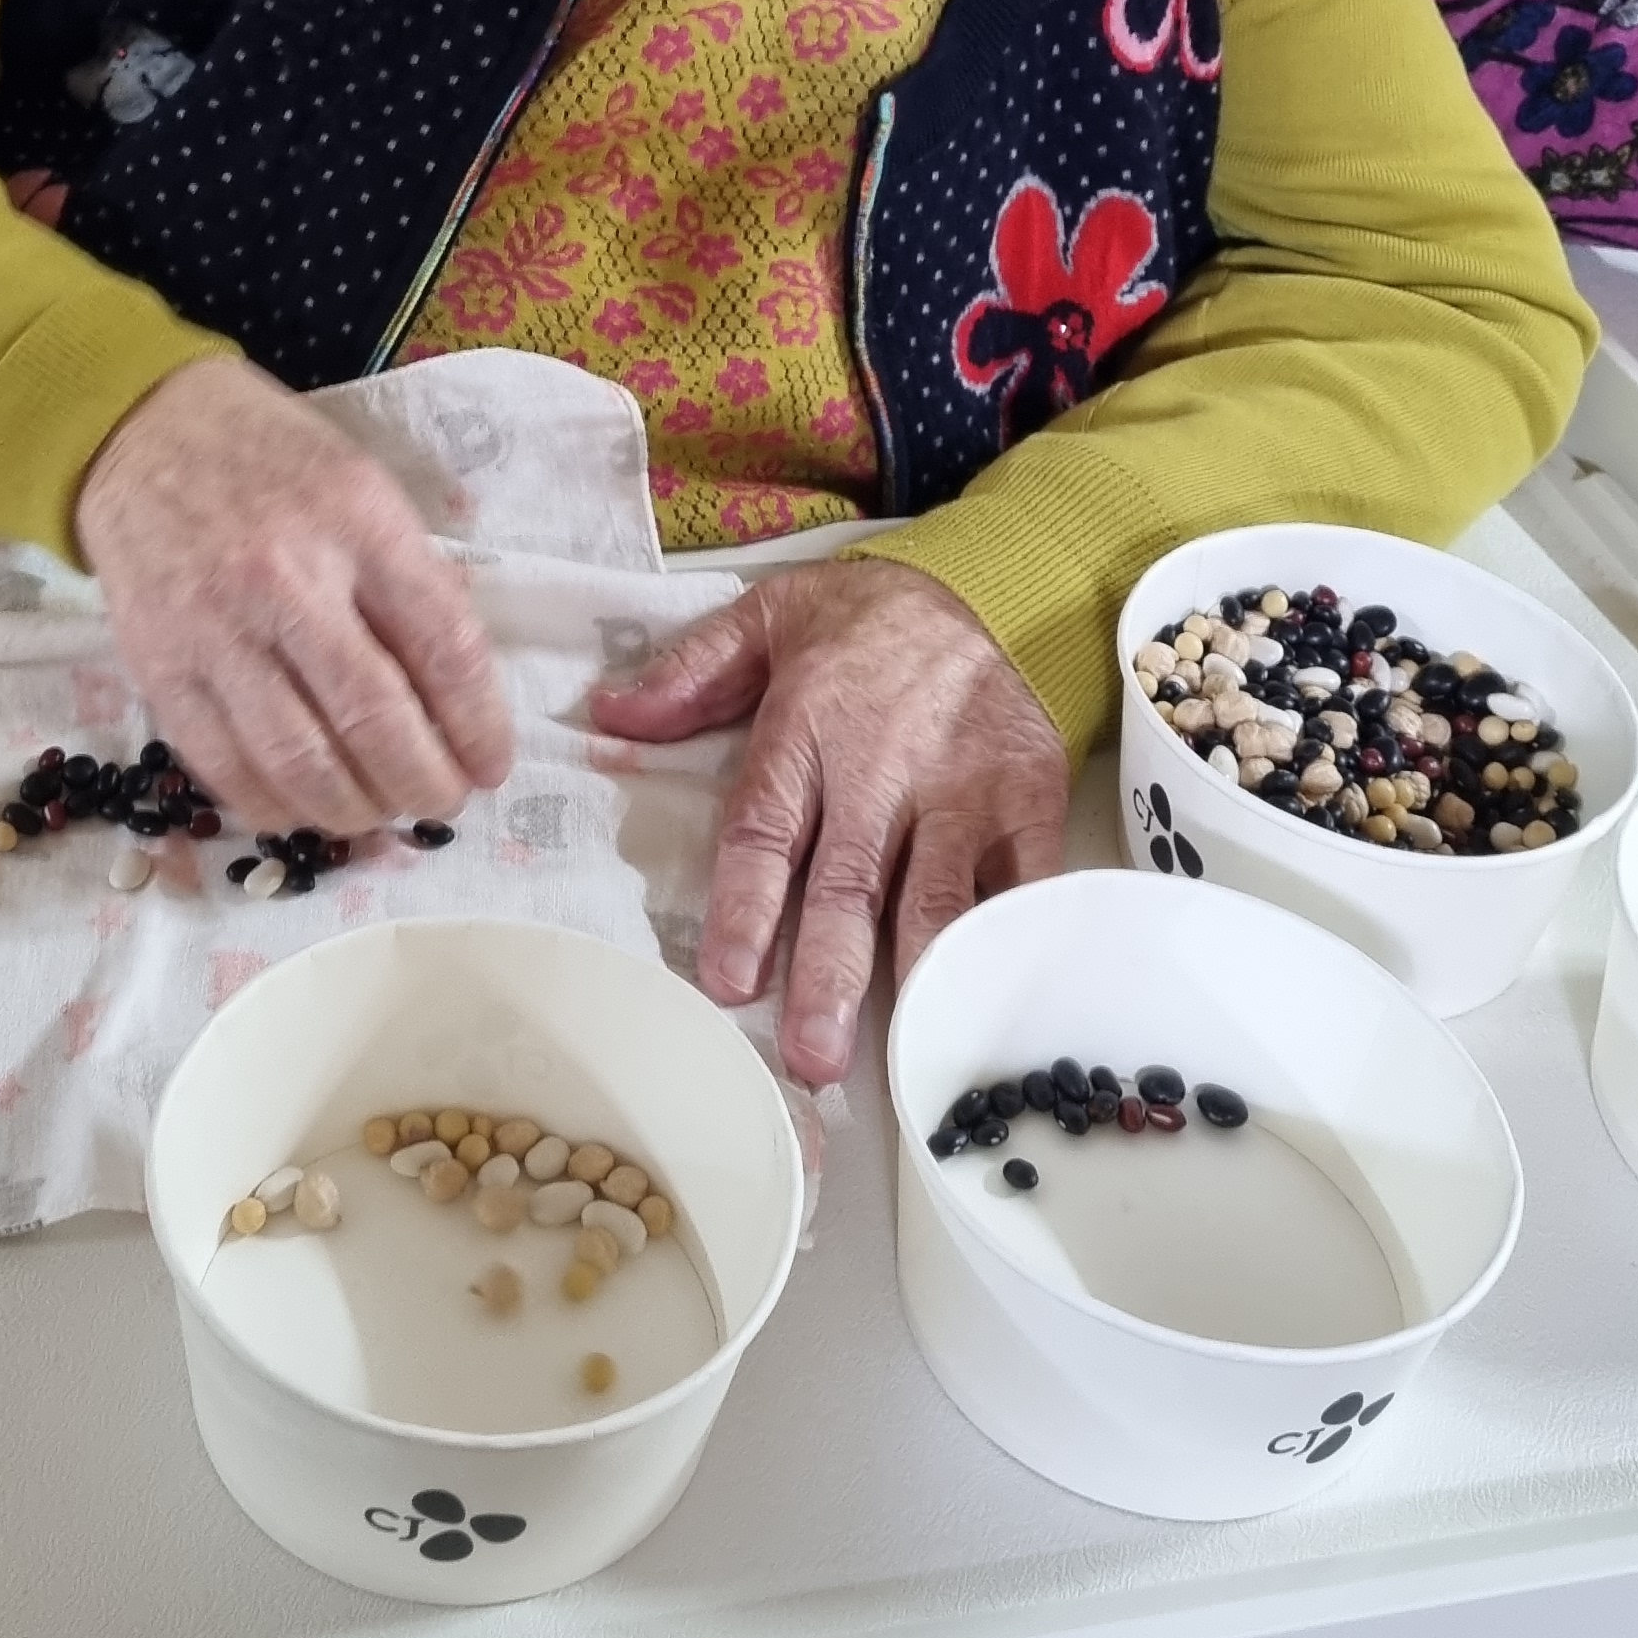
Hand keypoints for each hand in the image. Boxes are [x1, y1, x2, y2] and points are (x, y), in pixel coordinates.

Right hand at [74, 353, 513, 835]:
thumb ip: (409, 576)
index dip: (478, 724)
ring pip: (298, 758)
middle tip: (442, 800)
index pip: (442, 645)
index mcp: (358, 522)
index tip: (492, 765)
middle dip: (423, 781)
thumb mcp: (363, 487)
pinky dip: (275, 805)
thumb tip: (457, 690)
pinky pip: (224, 765)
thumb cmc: (273, 460)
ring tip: (380, 812)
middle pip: (373, 716)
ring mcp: (216, 629)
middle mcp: (287, 578)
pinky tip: (306, 807)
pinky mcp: (159, 667)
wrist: (143, 433)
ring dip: (354, 808)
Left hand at [590, 560, 1067, 1087]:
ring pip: (937, 899)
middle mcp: (883, 771)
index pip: (767, 830)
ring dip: (920, 980)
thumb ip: (693, 671)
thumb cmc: (870, 614)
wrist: (995, 580)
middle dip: (831, 975)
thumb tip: (608, 717)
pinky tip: (1000, 998)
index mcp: (808, 727)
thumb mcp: (770, 614)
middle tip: (814, 1057)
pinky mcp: (1029, 798)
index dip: (746, 909)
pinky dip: (1014, 942)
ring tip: (908, 1052)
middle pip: (850, 885)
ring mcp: (962, 791)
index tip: (729, 982)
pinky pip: (1024, 882)